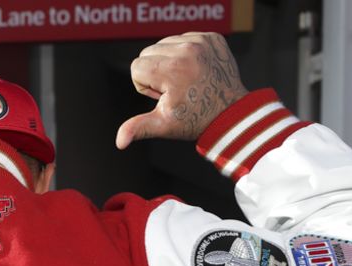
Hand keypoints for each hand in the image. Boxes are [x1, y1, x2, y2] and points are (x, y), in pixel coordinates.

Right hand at [115, 32, 247, 147]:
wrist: (232, 113)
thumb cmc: (195, 120)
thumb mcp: (164, 125)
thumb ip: (138, 127)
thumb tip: (119, 143)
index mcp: (171, 70)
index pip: (136, 67)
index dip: (145, 86)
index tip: (164, 97)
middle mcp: (186, 50)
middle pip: (148, 52)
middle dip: (155, 71)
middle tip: (175, 89)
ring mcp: (201, 41)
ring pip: (165, 43)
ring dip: (169, 60)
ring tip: (185, 79)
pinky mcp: (212, 37)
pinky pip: (184, 37)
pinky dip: (185, 53)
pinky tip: (195, 70)